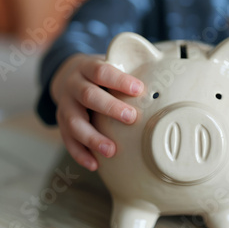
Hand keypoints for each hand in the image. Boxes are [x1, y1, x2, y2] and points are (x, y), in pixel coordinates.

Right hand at [51, 54, 143, 170]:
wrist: (69, 76)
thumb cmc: (101, 75)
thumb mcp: (111, 63)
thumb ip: (131, 68)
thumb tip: (166, 75)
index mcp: (86, 67)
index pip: (101, 71)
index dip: (119, 80)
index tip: (139, 89)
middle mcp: (73, 85)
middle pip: (88, 96)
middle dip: (110, 107)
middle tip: (131, 117)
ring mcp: (65, 105)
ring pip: (74, 123)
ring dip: (93, 137)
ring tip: (111, 150)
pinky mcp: (62, 123)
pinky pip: (68, 140)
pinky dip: (80, 154)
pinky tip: (95, 164)